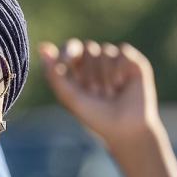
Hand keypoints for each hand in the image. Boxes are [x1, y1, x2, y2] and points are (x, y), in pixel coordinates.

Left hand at [39, 39, 159, 148]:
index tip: (65, 61)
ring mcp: (116, 62)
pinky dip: (119, 69)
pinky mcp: (134, 63)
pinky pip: (122, 52)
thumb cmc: (95, 116)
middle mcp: (98, 63)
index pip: (71, 47)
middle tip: (95, 94)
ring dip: (104, 76)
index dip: (68, 51)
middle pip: (88, 48)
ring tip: (110, 94)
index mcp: (79, 69)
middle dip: (89, 73)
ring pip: (105, 51)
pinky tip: (122, 85)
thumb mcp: (69, 97)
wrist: (124, 129)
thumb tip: (42, 47)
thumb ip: (54, 74)